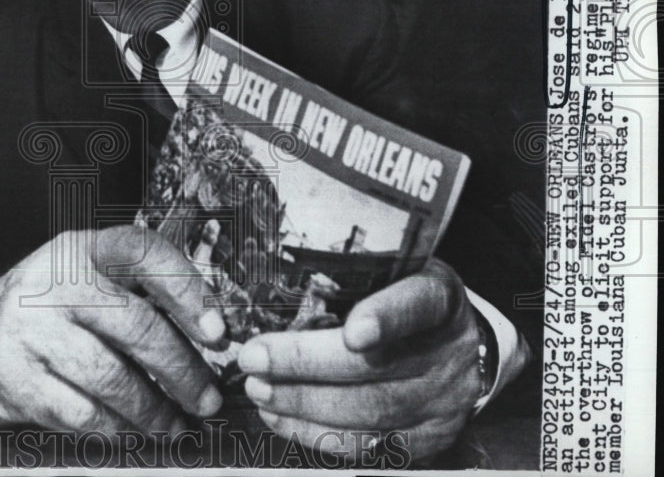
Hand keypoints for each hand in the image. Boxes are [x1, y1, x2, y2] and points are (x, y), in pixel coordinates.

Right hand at [0, 225, 226, 433]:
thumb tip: (213, 329)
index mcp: (82, 249)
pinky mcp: (14, 379)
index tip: (218, 331)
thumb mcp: (82, 271)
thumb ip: (137, 288)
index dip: (187, 290)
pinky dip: (116, 429)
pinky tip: (134, 432)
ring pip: (112, 378)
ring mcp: (30, 331)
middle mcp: (55, 283)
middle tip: (208, 397)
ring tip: (178, 423)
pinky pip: (81, 413)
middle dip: (182, 369)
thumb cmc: (45, 305)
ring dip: (155, 409)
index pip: (144, 253)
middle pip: (136, 326)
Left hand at [238, 258, 479, 464]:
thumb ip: (356, 274)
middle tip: (254, 358)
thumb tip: (278, 279)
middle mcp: (448, 354)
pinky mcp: (426, 440)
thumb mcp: (399, 271)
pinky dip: (316, 434)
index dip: (386, 319)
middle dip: (306, 364)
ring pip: (369, 412)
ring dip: (303, 403)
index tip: (353, 332)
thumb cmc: (408, 300)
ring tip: (258, 389)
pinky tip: (279, 417)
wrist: (464, 350)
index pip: (417, 305)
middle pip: (377, 367)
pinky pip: (367, 446)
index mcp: (440, 299)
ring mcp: (441, 403)